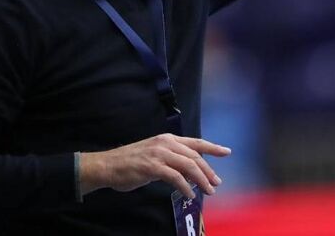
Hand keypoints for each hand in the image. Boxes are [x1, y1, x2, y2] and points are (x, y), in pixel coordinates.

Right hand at [80, 134, 230, 198]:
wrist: (108, 165)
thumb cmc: (130, 162)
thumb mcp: (154, 155)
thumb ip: (170, 159)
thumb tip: (186, 171)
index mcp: (168, 139)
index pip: (196, 142)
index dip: (213, 147)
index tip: (227, 152)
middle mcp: (166, 143)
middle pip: (195, 157)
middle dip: (209, 171)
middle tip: (216, 183)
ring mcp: (160, 154)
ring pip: (189, 166)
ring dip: (201, 180)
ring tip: (208, 191)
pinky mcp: (154, 167)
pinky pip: (176, 177)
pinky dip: (185, 187)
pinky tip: (189, 195)